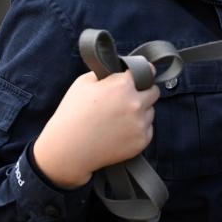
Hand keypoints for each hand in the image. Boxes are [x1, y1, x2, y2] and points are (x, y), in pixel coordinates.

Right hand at [33, 63, 159, 188]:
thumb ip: (106, 73)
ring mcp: (141, 123)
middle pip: (154, 92)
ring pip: (151, 111)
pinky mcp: (142, 141)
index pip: (147, 71)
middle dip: (144, 92)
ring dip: (141, 112)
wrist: (67, 150)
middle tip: (128, 99)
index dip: (144, 71)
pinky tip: (120, 132)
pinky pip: (147, 129)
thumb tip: (120, 71)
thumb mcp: (83, 83)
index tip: (142, 75)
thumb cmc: (72, 114)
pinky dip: (138, 129)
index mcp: (122, 85)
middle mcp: (136, 103)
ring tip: (119, 119)